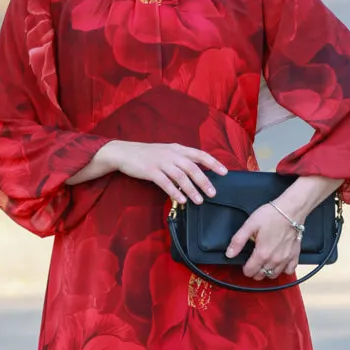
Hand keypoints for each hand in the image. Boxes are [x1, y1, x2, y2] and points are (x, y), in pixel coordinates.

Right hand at [70, 140, 226, 201]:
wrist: (124, 153)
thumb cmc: (147, 155)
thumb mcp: (166, 152)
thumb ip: (181, 160)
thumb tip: (197, 172)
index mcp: (177, 148)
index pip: (200, 154)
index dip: (213, 163)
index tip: (225, 172)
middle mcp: (171, 154)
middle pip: (192, 167)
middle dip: (204, 181)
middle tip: (213, 193)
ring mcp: (161, 162)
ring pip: (181, 177)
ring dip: (192, 190)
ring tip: (199, 201)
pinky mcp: (151, 171)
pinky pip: (166, 183)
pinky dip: (175, 192)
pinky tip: (182, 200)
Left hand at [226, 203, 301, 280]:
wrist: (292, 210)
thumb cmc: (272, 215)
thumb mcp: (250, 225)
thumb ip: (238, 241)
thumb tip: (229, 254)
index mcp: (262, 254)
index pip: (249, 272)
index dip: (244, 268)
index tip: (245, 263)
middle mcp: (274, 260)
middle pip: (260, 275)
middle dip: (255, 271)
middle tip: (253, 261)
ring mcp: (285, 259)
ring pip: (273, 275)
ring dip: (267, 271)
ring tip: (264, 262)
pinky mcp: (294, 255)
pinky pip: (289, 271)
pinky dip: (284, 270)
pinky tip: (279, 263)